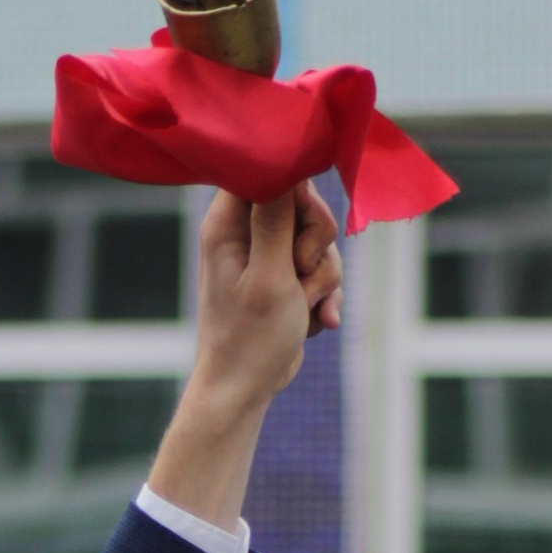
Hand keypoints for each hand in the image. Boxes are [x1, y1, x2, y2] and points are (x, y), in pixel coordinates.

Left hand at [146, 187, 344, 529]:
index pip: (269, 170)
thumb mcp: (270, 275)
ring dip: (323, 277)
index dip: (297, 188)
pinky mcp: (284, 278)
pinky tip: (316, 323)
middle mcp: (244, 233)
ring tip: (303, 306)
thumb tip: (282, 161)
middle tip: (302, 274)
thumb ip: (276, 218)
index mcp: (228, 223)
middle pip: (305, 204)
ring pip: (319, 240)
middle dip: (317, 243)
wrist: (243, 390)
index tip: (305, 219)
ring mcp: (266, 256)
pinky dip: (323, 296)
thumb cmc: (249, 338)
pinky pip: (320, 270)